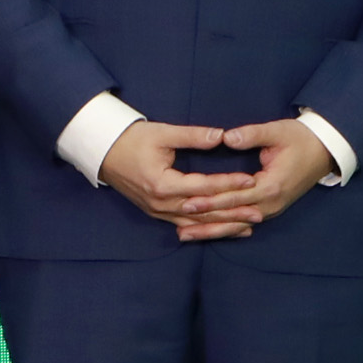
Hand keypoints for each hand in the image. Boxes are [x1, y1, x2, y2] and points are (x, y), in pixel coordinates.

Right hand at [100, 118, 258, 233]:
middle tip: (260, 213)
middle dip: (233, 213)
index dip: (229, 184)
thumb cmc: (132, 139)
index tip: (252, 180)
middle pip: (204, 212)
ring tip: (248, 225)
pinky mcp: (157, 213)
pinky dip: (206, 227)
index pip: (205, 187)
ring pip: (196, 223)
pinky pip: (186, 225)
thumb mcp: (162, 133)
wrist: (102, 152)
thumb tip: (221, 136)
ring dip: (223, 225)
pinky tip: (223, 229)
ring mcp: (158, 212)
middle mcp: (161, 204)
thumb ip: (193, 136)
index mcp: (163, 184)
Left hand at [189, 119, 340, 240]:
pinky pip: (244, 223)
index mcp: (271, 185)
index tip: (186, 201)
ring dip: (211, 231)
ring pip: (237, 225)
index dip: (210, 200)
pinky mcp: (270, 209)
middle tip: (178, 225)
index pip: (234, 197)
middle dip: (205, 221)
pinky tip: (207, 233)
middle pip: (232, 217)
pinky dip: (225, 229)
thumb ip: (251, 135)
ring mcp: (272, 209)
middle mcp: (271, 204)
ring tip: (184, 236)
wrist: (325, 150)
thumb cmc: (300, 138)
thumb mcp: (277, 131)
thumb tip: (226, 137)